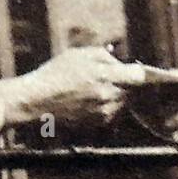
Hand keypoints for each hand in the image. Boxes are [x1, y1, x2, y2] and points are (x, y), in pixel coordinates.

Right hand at [12, 46, 145, 125]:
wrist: (38, 101)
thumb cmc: (56, 74)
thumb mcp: (78, 54)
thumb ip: (103, 55)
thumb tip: (119, 60)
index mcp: (105, 76)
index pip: (138, 77)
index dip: (139, 73)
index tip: (136, 71)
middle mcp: (107, 96)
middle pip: (130, 90)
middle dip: (123, 83)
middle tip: (106, 78)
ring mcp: (103, 112)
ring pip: (121, 102)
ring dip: (115, 95)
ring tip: (94, 89)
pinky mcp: (97, 124)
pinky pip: (111, 113)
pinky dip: (106, 107)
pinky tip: (89, 100)